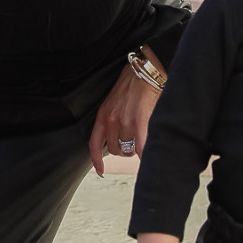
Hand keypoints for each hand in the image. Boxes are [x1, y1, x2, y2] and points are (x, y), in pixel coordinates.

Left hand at [89, 51, 162, 174]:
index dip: (96, 161)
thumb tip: (119, 139)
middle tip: (133, 141)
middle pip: (115, 150)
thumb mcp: (114, 101)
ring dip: (136, 148)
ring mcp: (125, 122)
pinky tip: (148, 153)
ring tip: (143, 137)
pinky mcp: (140, 122)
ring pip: (129, 150)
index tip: (100, 171)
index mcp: (103, 115)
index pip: (94, 144)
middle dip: (125, 149)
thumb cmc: (133, 84)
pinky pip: (141, 148)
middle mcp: (111, 120)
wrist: (145, 71)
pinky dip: (144, 153)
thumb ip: (113, 119)